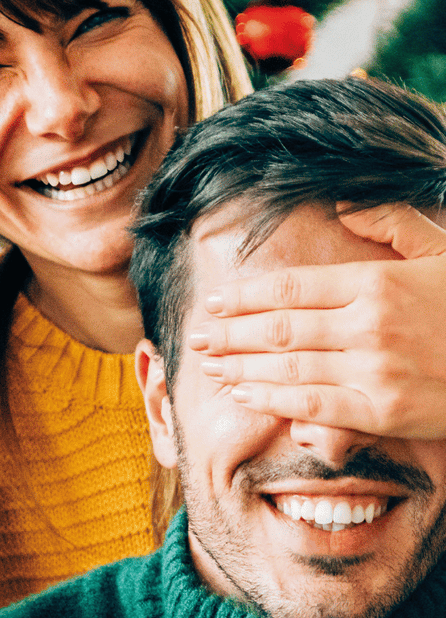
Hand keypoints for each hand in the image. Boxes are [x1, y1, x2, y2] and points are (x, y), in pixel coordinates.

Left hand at [192, 204, 445, 438]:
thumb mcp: (442, 248)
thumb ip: (393, 224)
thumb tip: (346, 206)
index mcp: (376, 280)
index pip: (291, 287)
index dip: (245, 296)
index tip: (215, 301)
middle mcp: (367, 322)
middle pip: (278, 327)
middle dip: (230, 333)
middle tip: (196, 337)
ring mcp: (372, 369)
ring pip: (286, 365)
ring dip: (239, 366)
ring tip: (208, 366)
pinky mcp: (380, 411)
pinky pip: (311, 405)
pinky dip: (271, 399)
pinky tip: (243, 393)